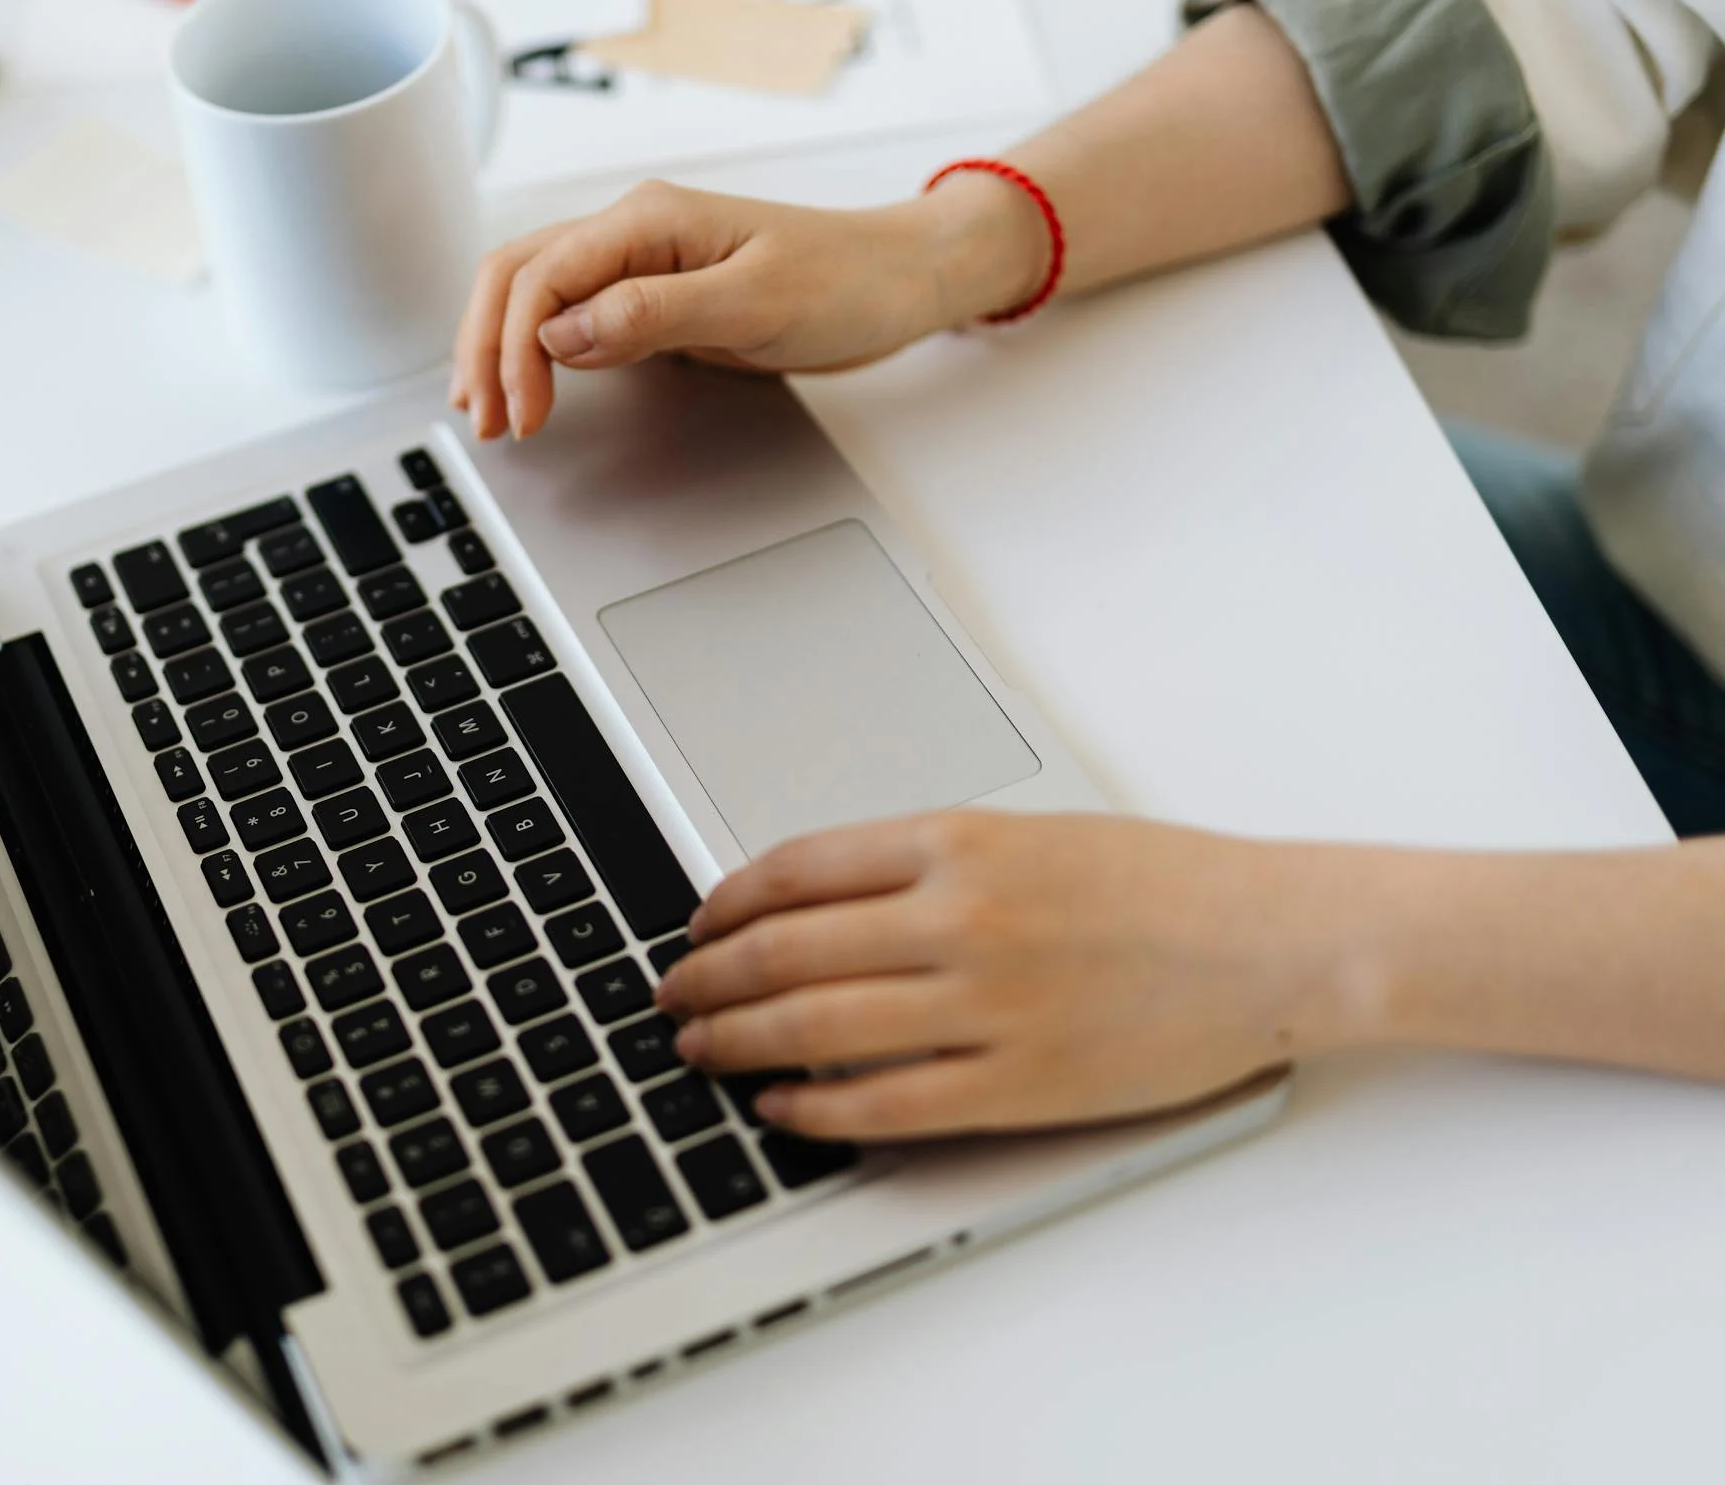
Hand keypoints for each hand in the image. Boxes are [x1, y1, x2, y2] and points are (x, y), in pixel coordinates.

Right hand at [450, 176, 1047, 440]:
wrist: (902, 281)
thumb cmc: (845, 281)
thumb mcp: (752, 302)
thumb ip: (652, 315)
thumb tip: (564, 334)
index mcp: (649, 220)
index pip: (542, 276)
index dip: (514, 348)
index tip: (523, 413)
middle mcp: (635, 232)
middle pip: (519, 276)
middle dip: (486, 348)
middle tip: (484, 422)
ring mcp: (642, 263)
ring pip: (536, 293)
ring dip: (500, 347)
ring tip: (489, 411)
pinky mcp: (658, 297)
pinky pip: (574, 313)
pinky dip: (537, 349)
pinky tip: (528, 384)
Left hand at [654, 811, 1387, 1139]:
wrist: (1272, 942)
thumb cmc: (1164, 885)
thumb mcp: (1032, 835)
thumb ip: (926, 864)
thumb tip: (815, 901)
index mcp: (959, 842)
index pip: (796, 869)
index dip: (725, 904)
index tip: (696, 927)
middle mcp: (960, 917)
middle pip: (785, 950)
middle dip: (707, 979)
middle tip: (672, 997)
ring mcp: (986, 1005)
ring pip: (814, 1028)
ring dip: (738, 1042)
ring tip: (702, 1050)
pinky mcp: (1018, 1084)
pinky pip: (884, 1105)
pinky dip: (814, 1109)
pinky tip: (781, 1107)